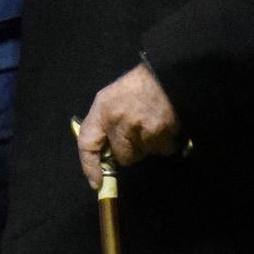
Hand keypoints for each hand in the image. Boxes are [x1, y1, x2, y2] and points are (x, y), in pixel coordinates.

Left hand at [75, 62, 182, 189]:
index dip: (89, 166)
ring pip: (143, 154)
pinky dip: (165, 142)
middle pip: (122, 156)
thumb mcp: (112, 97)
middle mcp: (117, 121)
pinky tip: (165, 125)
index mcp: (102, 110)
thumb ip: (106, 122)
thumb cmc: (138, 84)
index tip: (97, 181)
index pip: (87, 143)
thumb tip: (106, 152)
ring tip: (153, 124)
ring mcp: (138, 128)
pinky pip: (162, 149)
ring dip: (150, 145)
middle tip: (139, 135)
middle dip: (131, 151)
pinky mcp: (160, 132)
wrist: (165, 72)